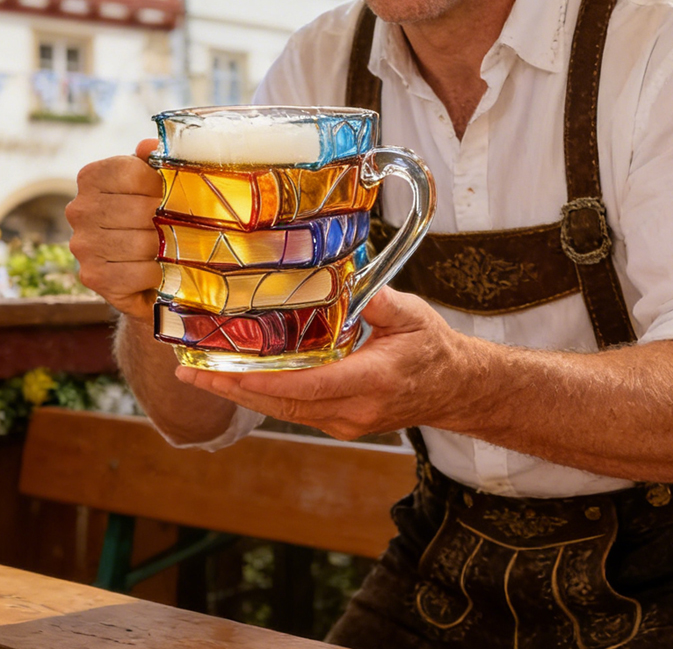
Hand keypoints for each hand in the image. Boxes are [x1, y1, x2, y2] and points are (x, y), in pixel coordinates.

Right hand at [67, 139, 161, 318]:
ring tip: (169, 248)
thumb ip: (155, 159)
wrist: (144, 269)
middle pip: (141, 211)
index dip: (161, 186)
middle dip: (168, 220)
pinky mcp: (92, 276)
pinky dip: (155, 273)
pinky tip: (157, 269)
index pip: (133, 173)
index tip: (168, 196)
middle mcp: (79, 209)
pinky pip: (137, 273)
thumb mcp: (155, 181)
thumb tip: (150, 146)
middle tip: (177, 226)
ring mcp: (82, 244)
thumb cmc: (151, 216)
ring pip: (141, 243)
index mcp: (92, 177)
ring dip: (164, 248)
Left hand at [174, 286, 467, 439]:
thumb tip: (344, 279)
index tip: (229, 371)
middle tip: (189, 373)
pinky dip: (262, 396)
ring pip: (284, 410)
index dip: (266, 380)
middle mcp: (354, 410)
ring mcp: (345, 422)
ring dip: (240, 394)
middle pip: (284, 403)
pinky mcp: (339, 423)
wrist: (454, 388)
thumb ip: (379, 299)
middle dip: (234, 388)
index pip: (310, 385)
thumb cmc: (433, 348)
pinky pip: (294, 410)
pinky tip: (236, 380)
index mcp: (372, 381)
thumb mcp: (413, 314)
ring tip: (198, 376)